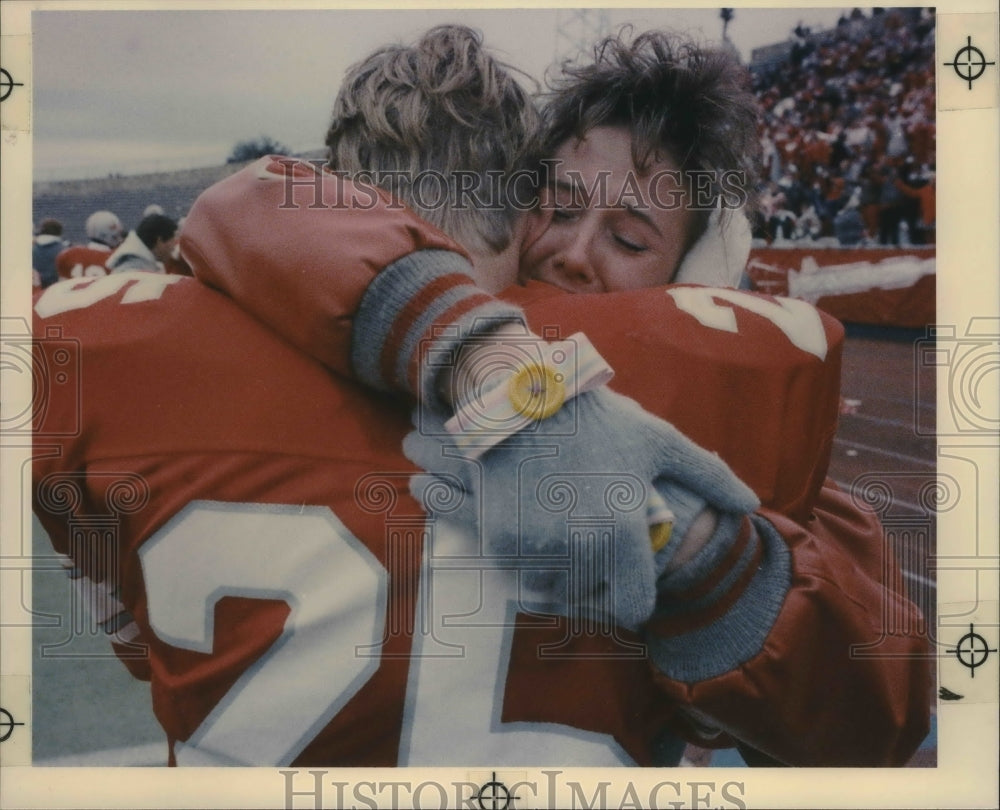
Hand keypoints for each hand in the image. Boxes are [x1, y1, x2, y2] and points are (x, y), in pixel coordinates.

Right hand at [404, 386, 758, 628]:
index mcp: (622, 531)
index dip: (633, 598)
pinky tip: (534, 522)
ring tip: (562, 533)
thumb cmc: (599, 419)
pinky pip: (518, 572)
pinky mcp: (501, 542)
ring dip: (559, 574)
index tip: (627, 581)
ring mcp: (536, 547)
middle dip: (595, 582)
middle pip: (590, 600)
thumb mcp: (659, 441)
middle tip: (591, 546)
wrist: (522, 399)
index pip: (633, 608)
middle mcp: (579, 547)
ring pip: (552, 590)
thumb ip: (710, 476)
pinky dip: (525, 558)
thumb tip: (751, 504)